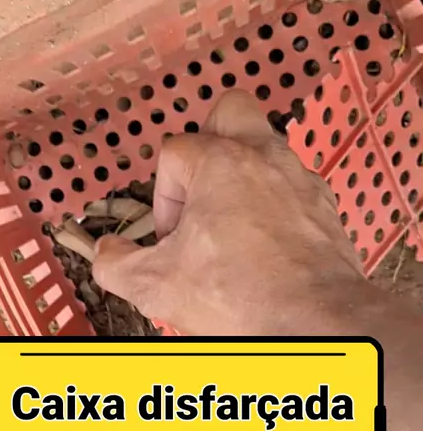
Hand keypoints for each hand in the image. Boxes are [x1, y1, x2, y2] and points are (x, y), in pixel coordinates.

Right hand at [93, 90, 422, 430]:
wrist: (315, 320)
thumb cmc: (242, 295)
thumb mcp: (156, 286)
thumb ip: (116, 264)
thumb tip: (107, 255)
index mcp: (219, 163)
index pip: (173, 151)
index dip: (162, 196)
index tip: (171, 238)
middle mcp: (264, 158)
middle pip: (230, 110)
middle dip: (209, 141)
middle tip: (201, 189)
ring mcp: (300, 180)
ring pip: (267, 148)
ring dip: (243, 177)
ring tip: (231, 225)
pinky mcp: (324, 207)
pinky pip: (293, 187)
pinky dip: (275, 206)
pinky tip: (265, 245)